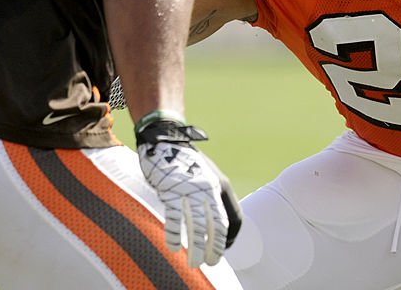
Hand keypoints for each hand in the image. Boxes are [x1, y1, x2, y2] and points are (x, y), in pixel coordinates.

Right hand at [136, 120, 242, 266]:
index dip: (229, 237)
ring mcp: (190, 190)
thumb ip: (214, 195)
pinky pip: (174, 218)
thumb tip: (215, 223)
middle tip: (211, 262)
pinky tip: (173, 247)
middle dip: (215, 248)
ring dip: (196, 248)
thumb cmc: (187, 161)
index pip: (233, 217)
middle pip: (217, 226)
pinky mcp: (170, 191)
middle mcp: (209, 188)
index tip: (223, 249)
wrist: (166, 139)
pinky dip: (174, 235)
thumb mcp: (208, 175)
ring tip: (194, 262)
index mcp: (221, 185)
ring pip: (197, 226)